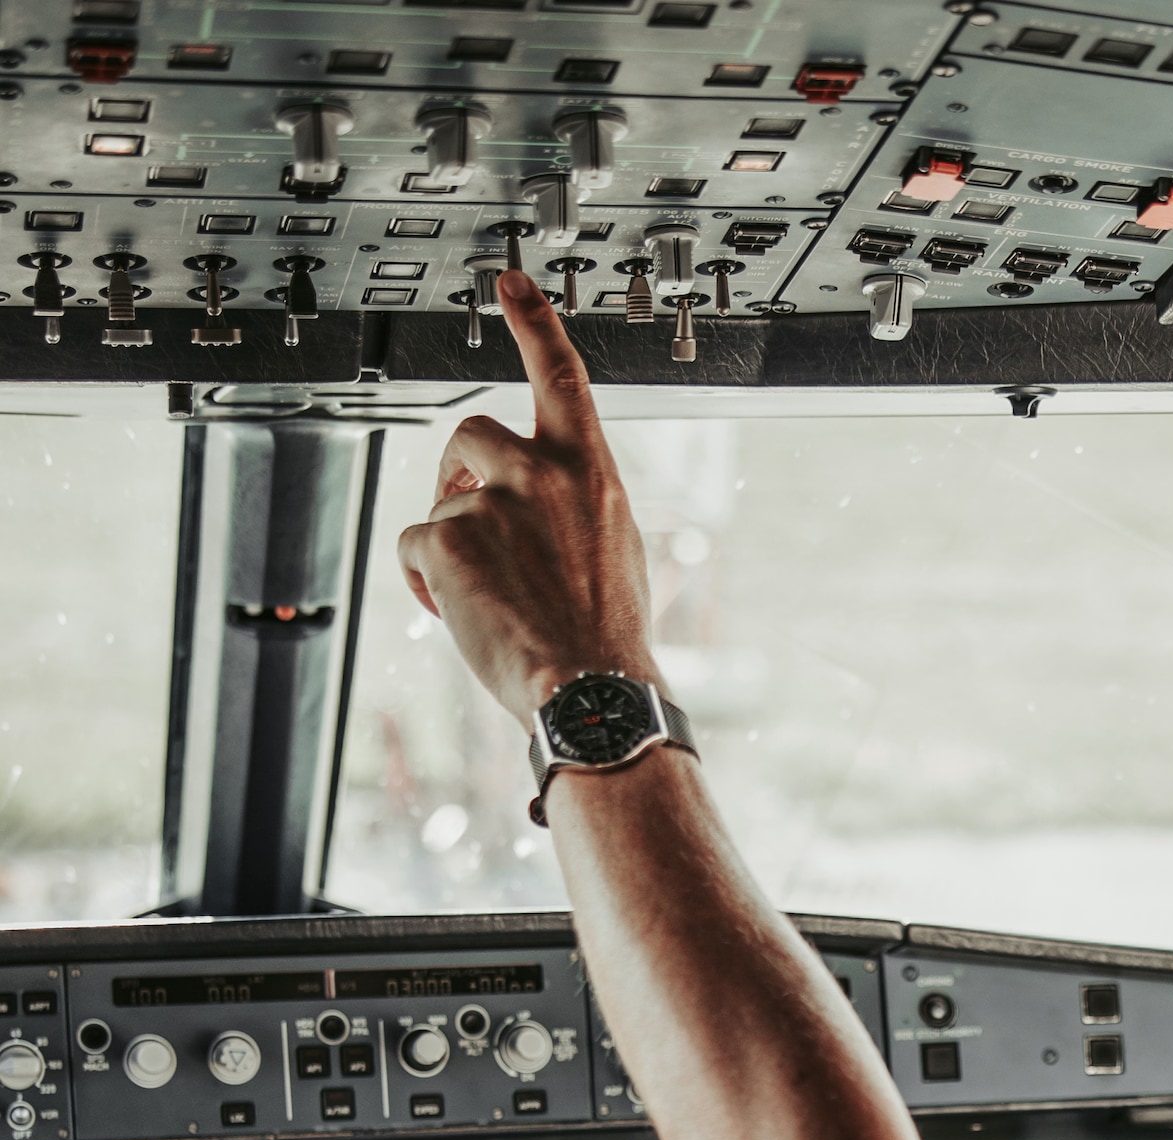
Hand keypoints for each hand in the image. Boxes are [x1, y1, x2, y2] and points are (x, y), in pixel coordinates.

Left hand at [396, 272, 656, 725]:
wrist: (592, 692)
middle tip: (465, 515)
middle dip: (457, 471)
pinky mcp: (448, 540)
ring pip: (442, 502)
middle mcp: (543, 473)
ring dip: (450, 542)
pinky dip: (426, 581)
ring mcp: (493, 503)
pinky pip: (416, 544)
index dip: (533, 321)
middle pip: (470, 433)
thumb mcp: (623, 555)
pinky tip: (456, 612)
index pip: (560, 373)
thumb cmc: (611, 639)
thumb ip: (586, 509)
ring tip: (483, 596)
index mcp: (592, 472)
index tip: (510, 281)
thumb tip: (565, 513)